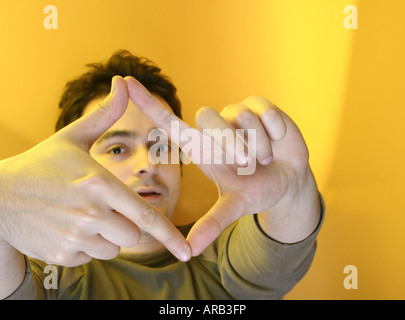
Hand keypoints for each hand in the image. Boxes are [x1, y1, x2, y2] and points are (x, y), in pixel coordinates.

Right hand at [0, 76, 190, 265]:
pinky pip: (91, 257)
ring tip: (83, 216)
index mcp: (99, 183)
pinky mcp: (61, 254)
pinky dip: (86, 246)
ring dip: (106, 237)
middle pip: (133, 235)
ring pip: (113, 248)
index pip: (145, 215)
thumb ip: (106, 115)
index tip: (186, 251)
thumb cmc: (42, 165)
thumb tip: (124, 83)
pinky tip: (68, 227)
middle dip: (127, 225)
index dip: (170, 235)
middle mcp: (90, 213)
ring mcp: (74, 236)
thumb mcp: (73, 138)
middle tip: (105, 209)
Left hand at [126, 77, 319, 255]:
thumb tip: (189, 251)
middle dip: (232, 146)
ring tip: (263, 158)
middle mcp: (215, 127)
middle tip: (247, 165)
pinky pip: (263, 111)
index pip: (169, 122)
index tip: (124, 82)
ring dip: (257, 144)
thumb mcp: (234, 207)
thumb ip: (212, 223)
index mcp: (201, 148)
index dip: (148, 104)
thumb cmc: (255, 190)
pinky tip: (277, 140)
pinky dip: (274, 131)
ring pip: (240, 117)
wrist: (288, 181)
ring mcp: (237, 114)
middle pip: (208, 119)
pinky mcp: (260, 106)